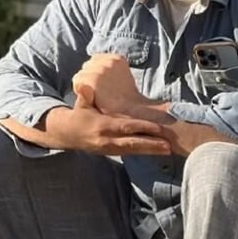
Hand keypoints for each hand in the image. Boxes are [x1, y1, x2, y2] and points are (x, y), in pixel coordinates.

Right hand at [42, 101, 171, 155]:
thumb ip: (85, 95)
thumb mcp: (80, 104)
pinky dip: (144, 152)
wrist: (69, 135)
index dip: (141, 127)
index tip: (156, 128)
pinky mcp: (113, 153)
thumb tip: (84, 86)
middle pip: (132, 143)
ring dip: (151, 150)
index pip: (124, 127)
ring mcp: (110, 149)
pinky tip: (158, 151)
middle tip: (168, 144)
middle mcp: (107, 140)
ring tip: (168, 149)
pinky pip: (131, 152)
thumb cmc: (79, 115)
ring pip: (133, 150)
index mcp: (101, 127)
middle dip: (150, 145)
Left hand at [72, 53, 149, 116]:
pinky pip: (77, 81)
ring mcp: (101, 69)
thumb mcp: (121, 77)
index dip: (95, 74)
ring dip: (84, 85)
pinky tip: (91, 97)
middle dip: (89, 78)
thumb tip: (93, 71)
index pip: (96, 60)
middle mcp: (108, 61)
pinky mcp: (93, 79)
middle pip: (87, 66)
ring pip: (81, 74)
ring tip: (96, 95)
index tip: (102, 85)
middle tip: (99, 92)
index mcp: (117, 59)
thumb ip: (109, 70)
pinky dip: (80, 90)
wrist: (128, 110)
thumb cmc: (124, 99)